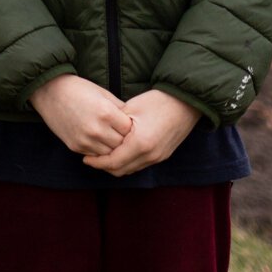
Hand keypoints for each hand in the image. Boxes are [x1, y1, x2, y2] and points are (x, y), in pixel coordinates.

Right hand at [28, 74, 133, 156]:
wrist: (49, 91)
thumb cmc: (78, 89)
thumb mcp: (102, 93)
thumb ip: (119, 108)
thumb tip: (135, 121)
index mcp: (106, 113)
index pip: (130, 130)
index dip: (132, 128)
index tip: (130, 124)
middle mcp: (96, 129)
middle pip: (121, 145)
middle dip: (124, 140)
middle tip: (124, 134)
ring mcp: (85, 140)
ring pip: (109, 154)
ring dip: (112, 148)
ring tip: (112, 138)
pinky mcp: (75, 147)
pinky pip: (95, 155)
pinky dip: (100, 151)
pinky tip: (99, 141)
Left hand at [80, 90, 200, 176]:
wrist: (186, 103)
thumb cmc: (157, 101)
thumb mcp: (131, 109)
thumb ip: (115, 125)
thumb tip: (99, 133)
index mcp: (140, 144)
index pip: (113, 162)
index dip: (97, 162)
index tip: (85, 159)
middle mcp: (150, 155)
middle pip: (121, 170)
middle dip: (104, 167)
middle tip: (91, 159)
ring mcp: (158, 158)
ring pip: (131, 169)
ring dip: (116, 166)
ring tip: (103, 156)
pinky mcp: (163, 155)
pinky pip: (140, 164)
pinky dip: (128, 162)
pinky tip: (120, 152)